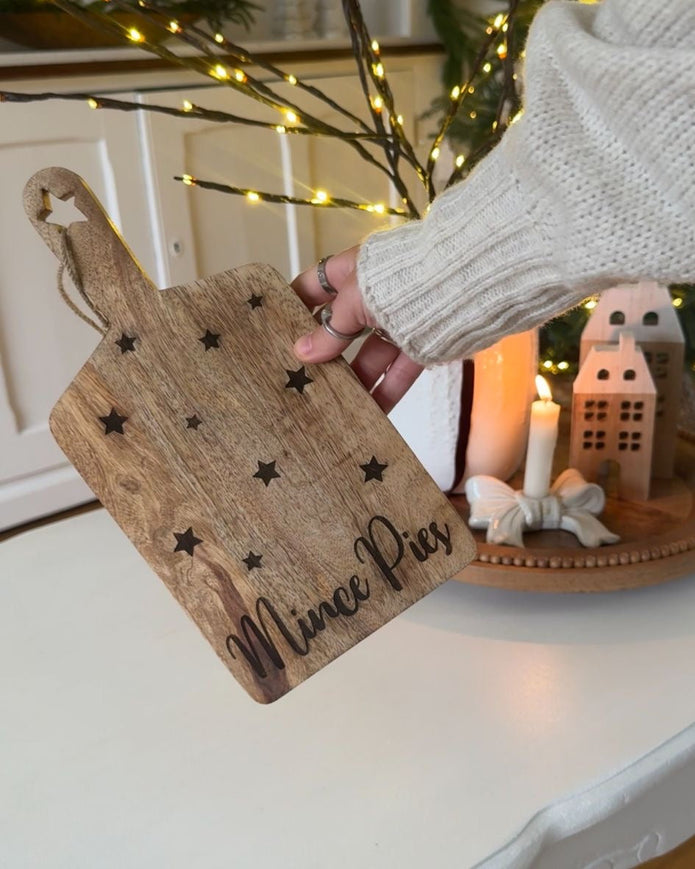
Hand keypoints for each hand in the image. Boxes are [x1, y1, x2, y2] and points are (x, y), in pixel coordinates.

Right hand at [291, 247, 422, 412]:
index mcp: (354, 270)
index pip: (316, 284)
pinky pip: (399, 371)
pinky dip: (386, 391)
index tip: (275, 329)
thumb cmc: (401, 278)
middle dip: (324, 351)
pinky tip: (371, 416)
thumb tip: (302, 352)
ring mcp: (399, 319)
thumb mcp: (355, 300)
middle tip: (300, 377)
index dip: (296, 304)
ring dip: (354, 380)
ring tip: (331, 405)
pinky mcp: (423, 343)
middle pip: (342, 326)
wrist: (464, 282)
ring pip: (370, 354)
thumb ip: (331, 328)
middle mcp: (375, 294)